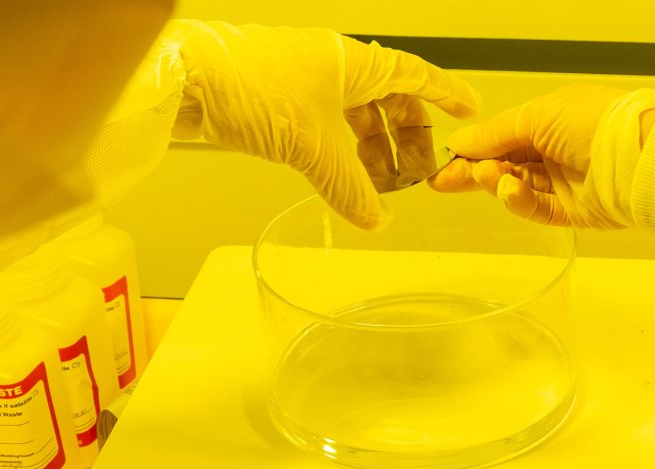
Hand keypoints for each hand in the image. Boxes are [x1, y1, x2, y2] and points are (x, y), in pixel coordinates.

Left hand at [169, 21, 479, 229]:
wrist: (185, 82)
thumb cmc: (249, 89)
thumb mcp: (313, 148)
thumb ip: (349, 188)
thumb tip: (377, 219)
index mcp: (353, 63)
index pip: (415, 75)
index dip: (445, 93)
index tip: (469, 107)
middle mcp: (332, 67)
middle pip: (385, 100)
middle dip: (405, 137)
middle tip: (420, 170)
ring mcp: (304, 82)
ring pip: (352, 117)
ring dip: (369, 151)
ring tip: (379, 186)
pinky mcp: (277, 101)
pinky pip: (323, 127)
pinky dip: (337, 153)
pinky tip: (337, 178)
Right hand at [428, 84, 654, 228]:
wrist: (639, 156)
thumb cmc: (591, 122)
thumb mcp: (536, 117)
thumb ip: (495, 132)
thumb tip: (460, 141)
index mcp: (550, 120)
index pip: (503, 138)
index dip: (473, 149)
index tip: (444, 162)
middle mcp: (556, 151)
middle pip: (505, 165)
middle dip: (475, 172)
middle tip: (444, 181)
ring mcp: (564, 183)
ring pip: (517, 188)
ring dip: (497, 183)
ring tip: (488, 177)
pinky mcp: (573, 212)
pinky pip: (537, 209)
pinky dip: (519, 201)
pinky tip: (508, 191)